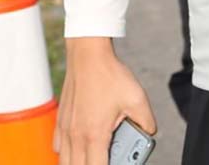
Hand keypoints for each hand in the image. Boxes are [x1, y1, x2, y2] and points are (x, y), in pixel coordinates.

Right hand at [56, 38, 155, 163]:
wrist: (88, 54)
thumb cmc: (110, 75)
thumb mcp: (137, 97)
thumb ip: (146, 121)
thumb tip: (149, 133)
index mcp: (95, 134)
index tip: (118, 164)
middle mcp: (76, 136)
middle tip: (109, 158)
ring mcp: (66, 130)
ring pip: (65, 162)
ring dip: (79, 163)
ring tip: (96, 156)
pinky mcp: (60, 122)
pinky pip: (58, 148)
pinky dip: (68, 154)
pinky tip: (81, 146)